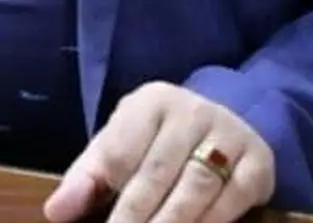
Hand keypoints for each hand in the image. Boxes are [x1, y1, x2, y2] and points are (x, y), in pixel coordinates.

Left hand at [44, 81, 273, 222]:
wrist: (225, 124)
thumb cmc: (160, 140)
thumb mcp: (123, 143)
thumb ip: (89, 176)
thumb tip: (55, 211)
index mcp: (151, 102)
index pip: (119, 150)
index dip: (96, 192)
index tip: (78, 222)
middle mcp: (191, 111)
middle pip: (156, 173)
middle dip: (133, 217)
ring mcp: (229, 134)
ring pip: (195, 188)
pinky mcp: (257, 162)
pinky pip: (232, 200)